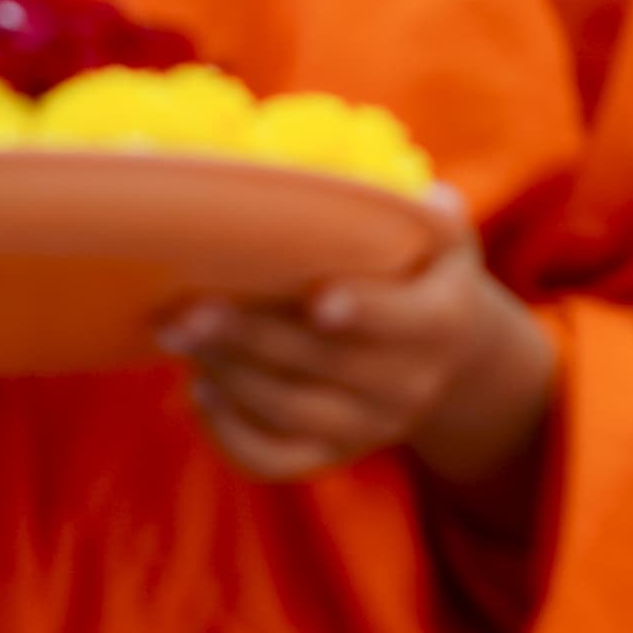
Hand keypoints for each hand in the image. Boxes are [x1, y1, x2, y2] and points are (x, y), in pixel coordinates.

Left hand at [163, 207, 557, 487]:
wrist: (455, 359)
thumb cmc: (430, 273)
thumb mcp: (444, 238)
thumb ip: (422, 209)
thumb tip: (375, 171)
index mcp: (442, 323)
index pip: (402, 322)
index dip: (362, 312)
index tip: (318, 300)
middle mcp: (412, 385)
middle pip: (326, 366)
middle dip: (252, 338)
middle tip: (188, 311)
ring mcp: (372, 428)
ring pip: (291, 413)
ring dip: (228, 375)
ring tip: (177, 333)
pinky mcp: (335, 456)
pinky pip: (274, 460)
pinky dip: (229, 431)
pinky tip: (201, 387)